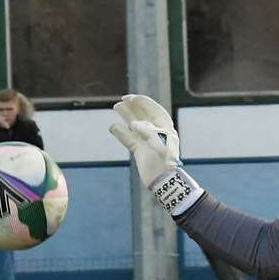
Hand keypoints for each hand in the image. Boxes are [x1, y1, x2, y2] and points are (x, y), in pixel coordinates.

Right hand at [108, 94, 202, 214]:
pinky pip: (129, 139)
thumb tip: (134, 125)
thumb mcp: (159, 143)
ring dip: (126, 116)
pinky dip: (121, 133)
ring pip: (134, 125)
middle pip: (144, 115)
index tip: (132, 98)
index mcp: (165, 128)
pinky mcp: (140, 152)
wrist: (164, 181)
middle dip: (134, 107)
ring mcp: (148, 142)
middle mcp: (157, 133)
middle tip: (123, 100)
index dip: (143, 103)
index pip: (154, 110)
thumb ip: (147, 131)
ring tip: (116, 106)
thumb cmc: (164, 160)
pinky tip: (113, 126)